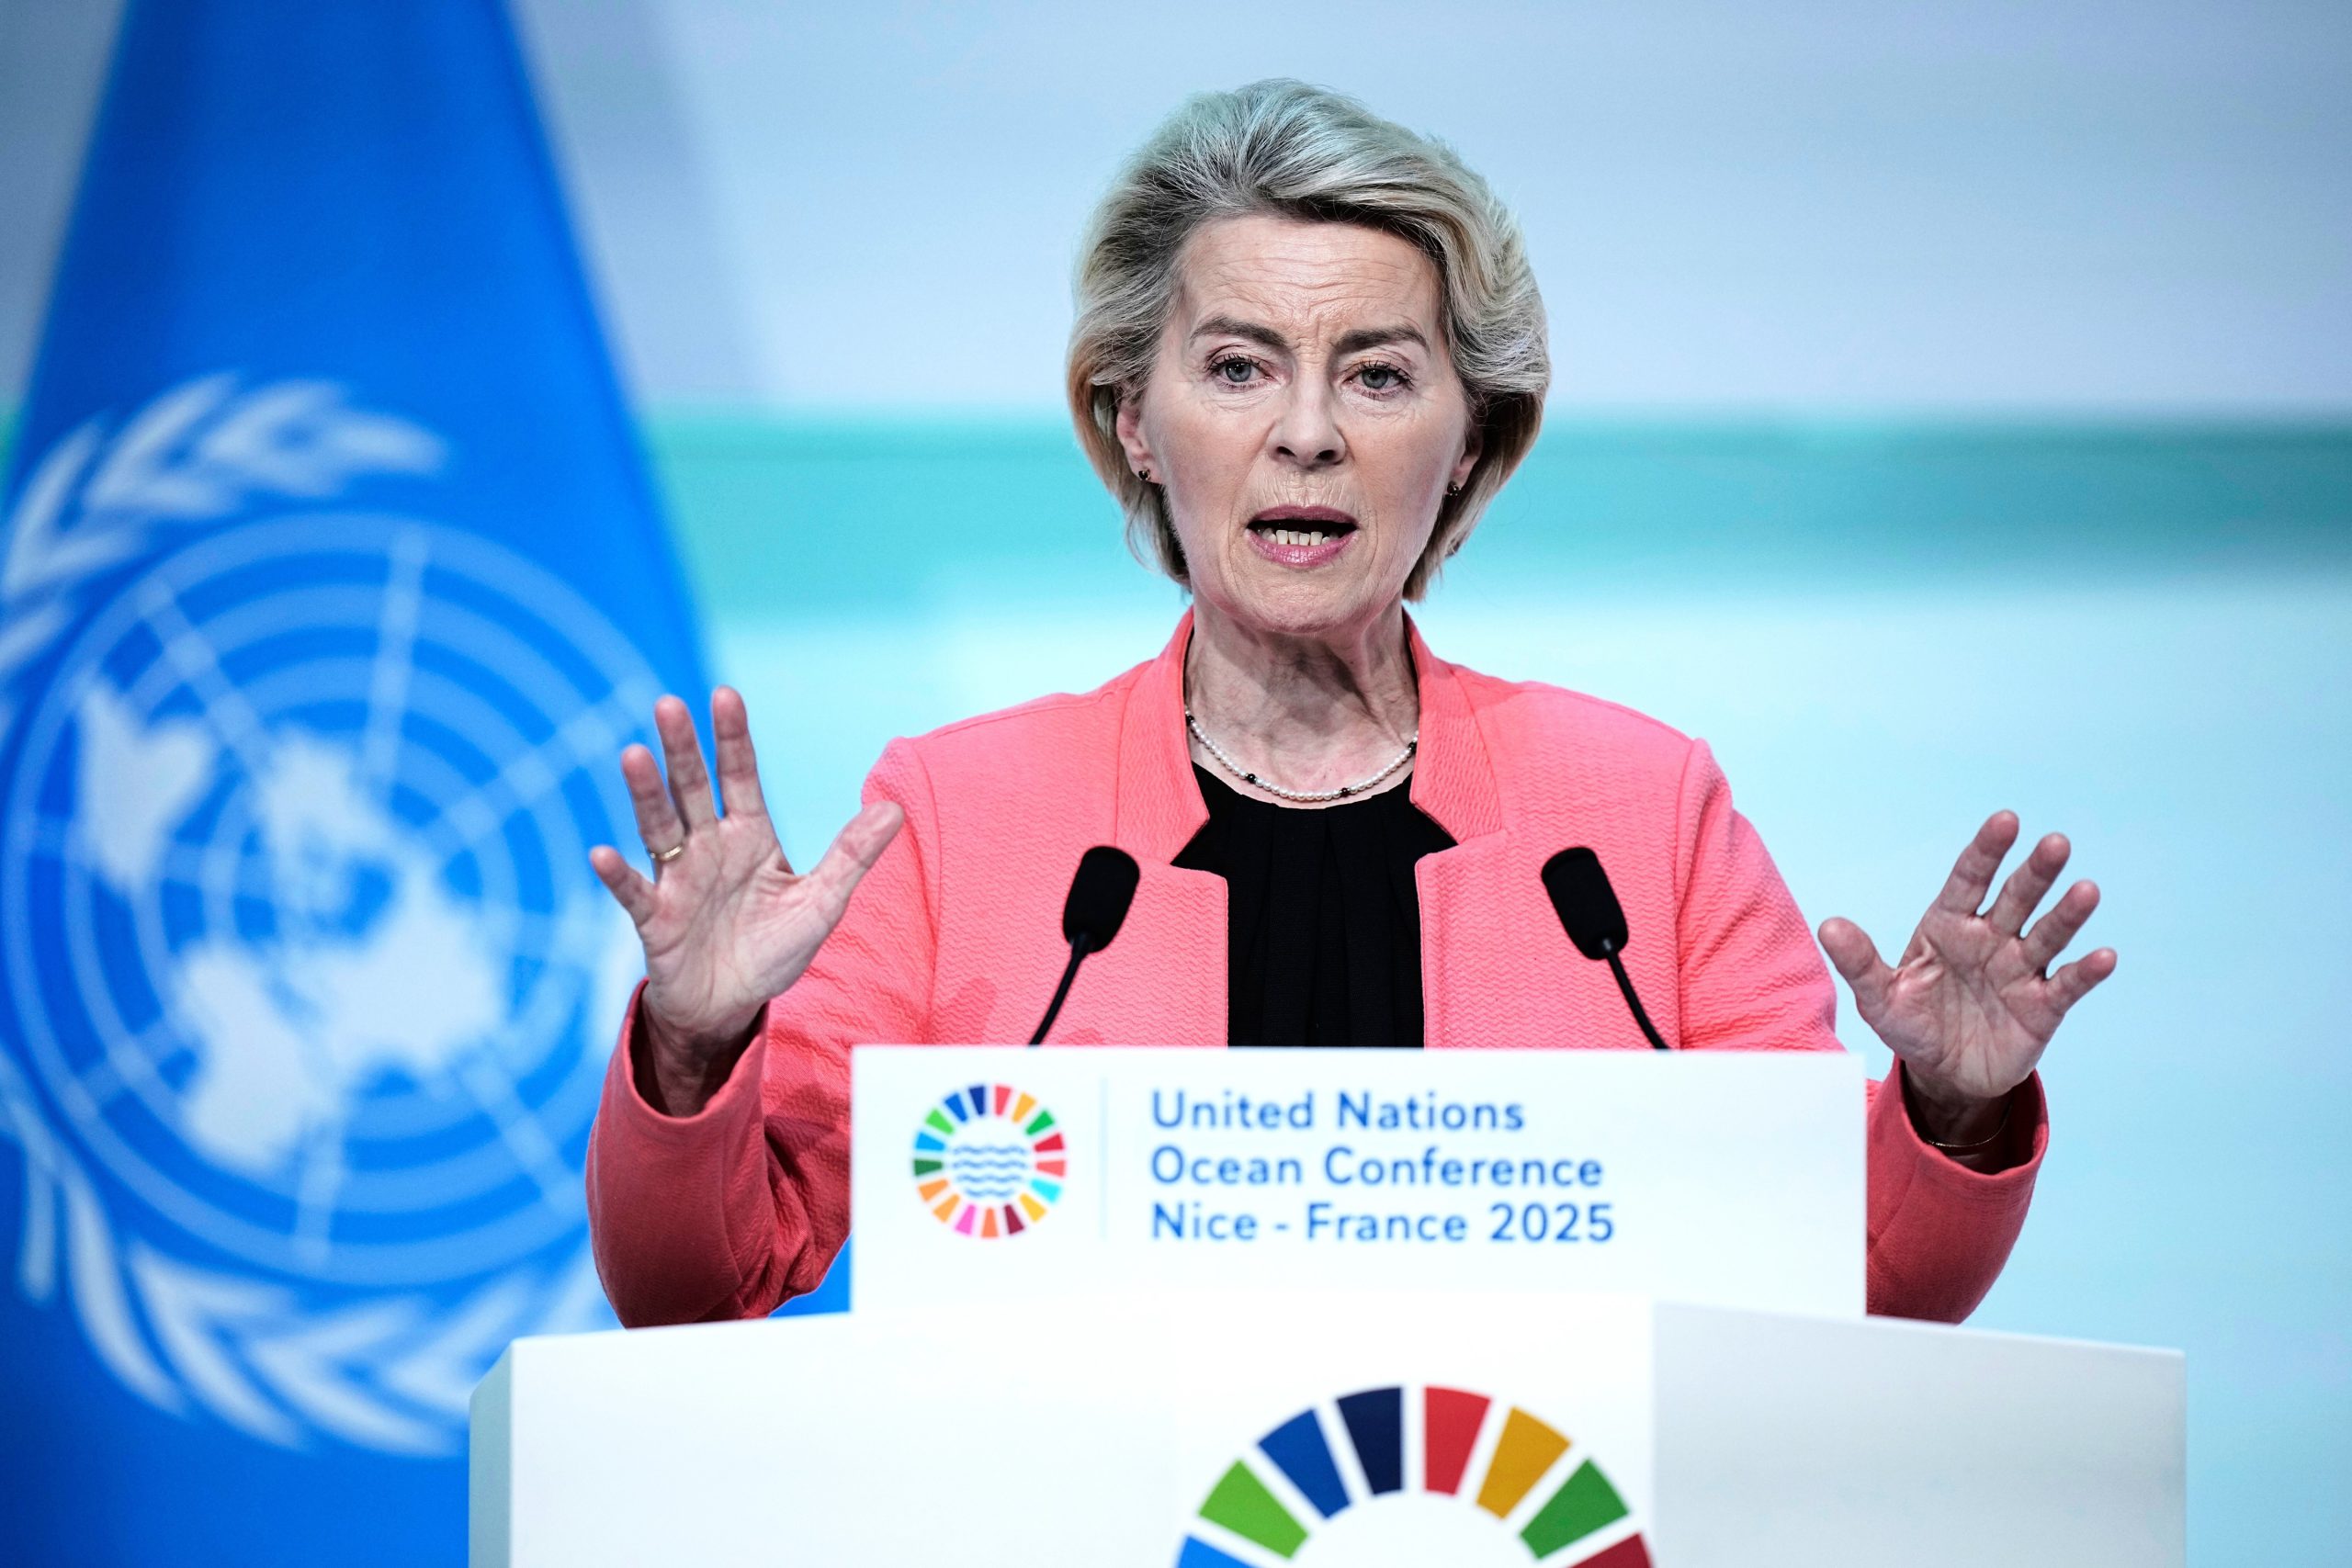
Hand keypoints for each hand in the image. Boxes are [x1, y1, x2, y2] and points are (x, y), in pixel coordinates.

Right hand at [589, 688, 902, 1111]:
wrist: (732, 1007)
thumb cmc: (773, 949)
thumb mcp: (822, 903)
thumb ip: (852, 855)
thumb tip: (894, 809)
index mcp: (749, 836)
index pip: (739, 776)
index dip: (733, 738)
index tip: (725, 694)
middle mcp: (709, 848)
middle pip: (691, 789)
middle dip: (682, 749)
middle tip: (668, 704)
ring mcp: (678, 880)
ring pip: (658, 828)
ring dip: (645, 794)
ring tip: (632, 755)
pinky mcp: (656, 920)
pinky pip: (634, 893)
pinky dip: (618, 875)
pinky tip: (601, 854)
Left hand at [1818, 812, 2115, 1143]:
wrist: (1944, 1074)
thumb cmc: (1911, 1023)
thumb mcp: (1879, 996)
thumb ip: (1859, 961)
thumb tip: (1829, 926)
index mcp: (1948, 926)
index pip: (1968, 880)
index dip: (1986, 851)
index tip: (2006, 821)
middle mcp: (1990, 939)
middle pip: (2014, 898)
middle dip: (2034, 872)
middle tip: (2055, 843)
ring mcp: (2019, 970)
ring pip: (2047, 934)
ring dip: (2067, 913)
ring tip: (2087, 890)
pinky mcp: (2043, 1006)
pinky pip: (2068, 984)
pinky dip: (2087, 972)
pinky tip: (2106, 956)